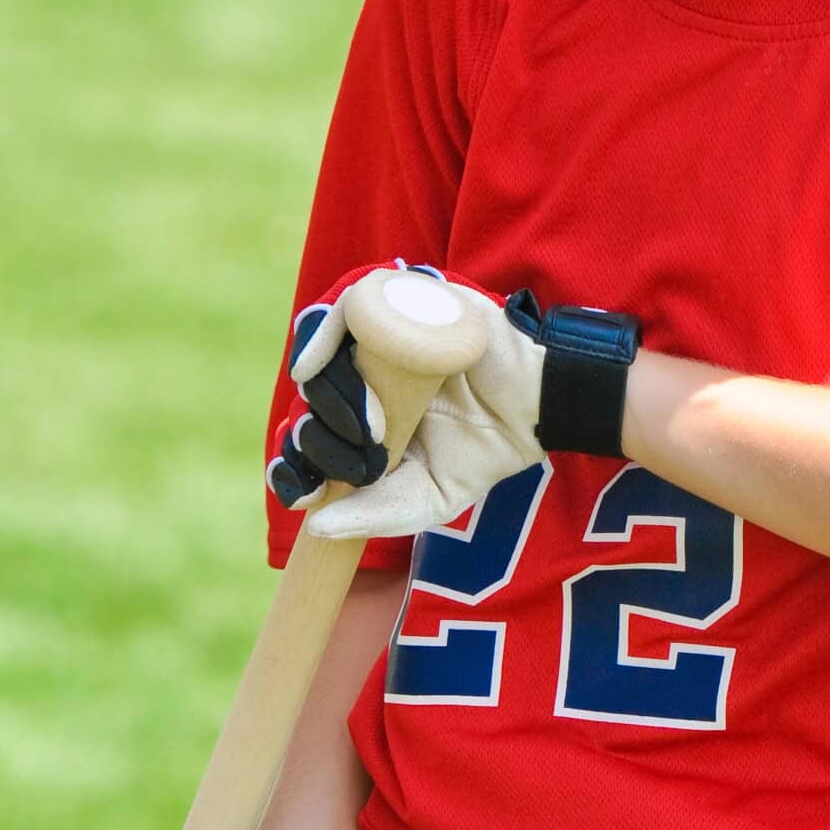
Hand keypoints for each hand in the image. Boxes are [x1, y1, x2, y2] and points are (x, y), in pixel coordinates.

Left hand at [292, 272, 547, 541]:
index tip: (302, 492)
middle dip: (318, 436)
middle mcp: (366, 378)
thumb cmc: (483, 451)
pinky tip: (311, 370)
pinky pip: (347, 310)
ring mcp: (381, 339)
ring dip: (328, 396)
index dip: (295, 463)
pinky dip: (320, 338)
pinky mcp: (402, 303)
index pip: (311, 434)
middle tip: (359, 456)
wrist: (534, 410)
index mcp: (366, 421)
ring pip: (324, 359)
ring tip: (368, 426)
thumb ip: (376, 514)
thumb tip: (316, 526)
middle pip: (312, 399)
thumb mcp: (427, 497)